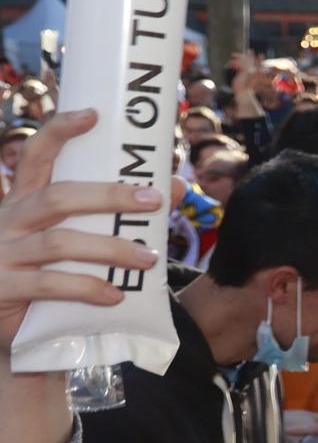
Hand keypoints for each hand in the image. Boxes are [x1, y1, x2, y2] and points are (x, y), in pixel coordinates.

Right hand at [0, 110, 162, 348]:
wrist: (1, 328)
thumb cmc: (44, 274)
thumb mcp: (74, 239)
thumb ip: (114, 215)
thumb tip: (176, 186)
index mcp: (22, 202)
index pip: (36, 155)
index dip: (60, 131)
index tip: (94, 114)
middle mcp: (6, 220)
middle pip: (58, 197)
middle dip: (110, 196)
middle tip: (155, 200)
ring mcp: (0, 254)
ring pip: (59, 242)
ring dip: (110, 248)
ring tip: (149, 259)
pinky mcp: (1, 288)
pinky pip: (49, 285)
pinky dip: (87, 287)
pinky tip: (115, 295)